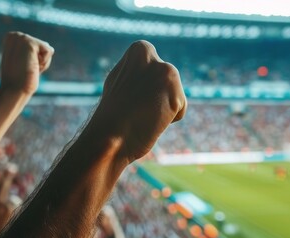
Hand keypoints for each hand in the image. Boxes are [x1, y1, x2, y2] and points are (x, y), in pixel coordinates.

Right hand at [0, 32, 53, 93]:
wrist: (13, 90)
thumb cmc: (18, 80)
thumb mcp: (22, 61)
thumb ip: (30, 52)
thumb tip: (49, 48)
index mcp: (11, 38)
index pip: (36, 45)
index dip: (34, 59)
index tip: (22, 67)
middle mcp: (16, 35)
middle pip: (42, 46)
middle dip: (38, 61)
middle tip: (25, 69)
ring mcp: (22, 38)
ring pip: (47, 49)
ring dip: (42, 63)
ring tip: (28, 69)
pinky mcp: (30, 43)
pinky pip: (49, 51)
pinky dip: (44, 63)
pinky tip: (32, 67)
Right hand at [89, 41, 186, 160]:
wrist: (110, 134)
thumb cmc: (112, 111)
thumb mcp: (120, 79)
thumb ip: (136, 69)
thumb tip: (145, 62)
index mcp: (140, 50)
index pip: (155, 69)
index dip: (144, 87)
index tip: (130, 96)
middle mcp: (156, 59)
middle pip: (167, 83)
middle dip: (155, 98)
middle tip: (135, 108)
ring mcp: (168, 76)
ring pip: (174, 96)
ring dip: (162, 108)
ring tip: (142, 113)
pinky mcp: (177, 95)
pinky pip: (179, 111)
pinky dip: (168, 120)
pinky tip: (151, 120)